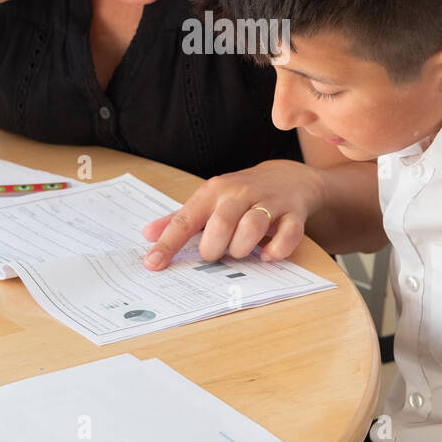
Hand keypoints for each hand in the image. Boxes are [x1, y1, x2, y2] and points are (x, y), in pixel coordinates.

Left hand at [141, 161, 326, 269]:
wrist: (288, 177)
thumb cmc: (241, 194)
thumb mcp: (209, 201)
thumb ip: (180, 219)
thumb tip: (147, 234)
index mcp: (214, 191)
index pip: (186, 219)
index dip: (168, 243)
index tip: (153, 264)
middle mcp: (240, 194)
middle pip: (221, 224)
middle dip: (213, 249)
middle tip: (215, 254)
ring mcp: (269, 203)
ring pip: (252, 227)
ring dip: (242, 249)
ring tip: (240, 252)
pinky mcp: (293, 214)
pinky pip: (288, 235)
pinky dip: (276, 251)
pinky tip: (266, 255)